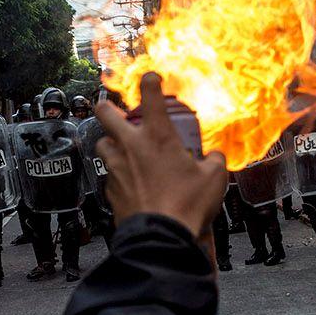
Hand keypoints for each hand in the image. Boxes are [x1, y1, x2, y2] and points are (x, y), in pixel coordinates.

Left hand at [94, 72, 227, 242]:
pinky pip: (108, 174)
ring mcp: (116, 168)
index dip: (150, 81)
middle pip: (106, 113)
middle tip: (118, 111)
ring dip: (110, 142)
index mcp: (157, 136)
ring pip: (102, 143)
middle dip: (109, 106)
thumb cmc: (186, 205)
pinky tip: (129, 180)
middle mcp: (131, 146)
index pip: (150, 95)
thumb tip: (214, 157)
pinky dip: (117, 173)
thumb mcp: (214, 178)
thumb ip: (214, 161)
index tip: (151, 78)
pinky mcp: (110, 190)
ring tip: (123, 147)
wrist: (161, 236)